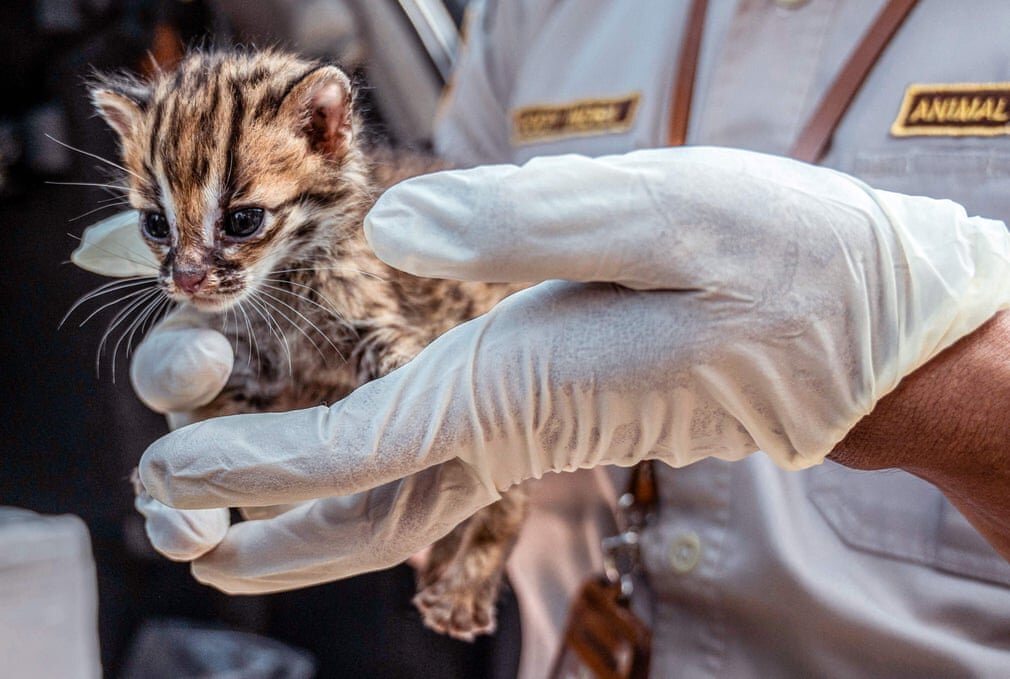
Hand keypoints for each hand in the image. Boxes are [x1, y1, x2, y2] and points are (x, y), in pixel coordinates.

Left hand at [136, 147, 1009, 591]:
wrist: (863, 336)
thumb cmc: (779, 264)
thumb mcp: (666, 211)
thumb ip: (527, 223)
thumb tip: (393, 227)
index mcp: (528, 382)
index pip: (361, 443)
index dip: (258, 461)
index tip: (172, 468)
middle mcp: (521, 422)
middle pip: (371, 509)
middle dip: (268, 530)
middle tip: (177, 535)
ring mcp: (540, 428)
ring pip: (403, 500)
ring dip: (311, 522)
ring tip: (229, 530)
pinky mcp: (560, 412)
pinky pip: (442, 468)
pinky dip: (371, 480)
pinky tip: (344, 466)